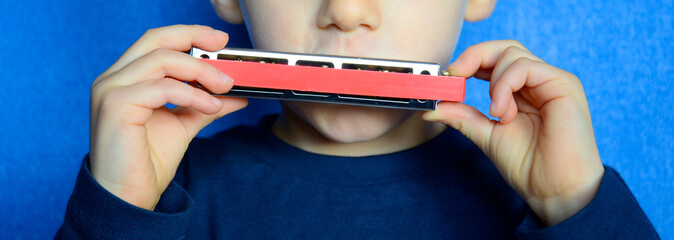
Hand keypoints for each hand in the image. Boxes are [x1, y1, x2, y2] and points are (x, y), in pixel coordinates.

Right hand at [89, 25, 247, 209]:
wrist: (128, 197)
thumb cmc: (147, 162)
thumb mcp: (184, 124)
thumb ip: (205, 105)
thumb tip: (236, 94)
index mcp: (124, 78)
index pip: (156, 41)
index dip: (188, 34)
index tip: (219, 40)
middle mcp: (112, 78)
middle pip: (156, 40)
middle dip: (194, 38)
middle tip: (225, 48)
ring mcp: (110, 90)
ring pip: (162, 60)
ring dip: (201, 72)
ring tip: (226, 87)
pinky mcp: (116, 106)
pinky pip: (164, 88)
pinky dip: (193, 95)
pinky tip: (211, 107)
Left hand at [423, 40, 603, 225]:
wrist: (554, 190)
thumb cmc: (528, 166)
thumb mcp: (486, 134)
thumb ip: (461, 116)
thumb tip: (429, 107)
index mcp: (521, 91)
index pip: (494, 60)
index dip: (469, 61)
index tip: (447, 76)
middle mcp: (537, 82)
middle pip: (503, 48)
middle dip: (474, 57)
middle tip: (455, 74)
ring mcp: (551, 80)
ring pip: (511, 53)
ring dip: (494, 83)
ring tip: (496, 114)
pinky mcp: (563, 83)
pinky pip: (525, 67)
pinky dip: (505, 85)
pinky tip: (504, 112)